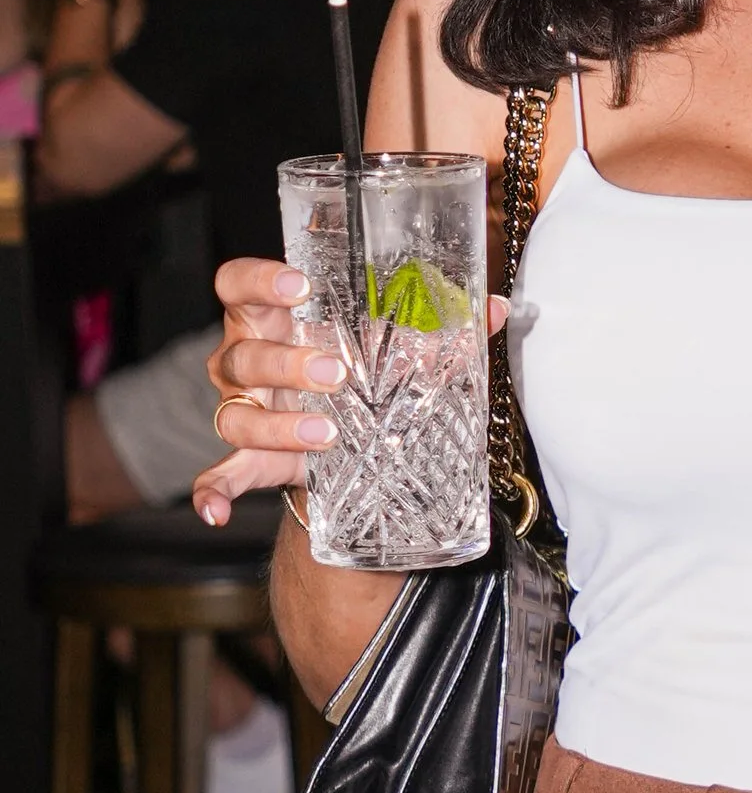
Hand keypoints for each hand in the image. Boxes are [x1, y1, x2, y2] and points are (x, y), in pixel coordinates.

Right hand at [191, 255, 504, 522]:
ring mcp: (244, 411)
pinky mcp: (251, 459)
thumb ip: (437, 327)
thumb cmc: (360, 370)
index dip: (259, 280)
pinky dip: (213, 492)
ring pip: (236, 415)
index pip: (238, 284)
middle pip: (242, 353)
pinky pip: (220, 474)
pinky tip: (214, 512)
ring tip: (329, 434)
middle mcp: (246, 360)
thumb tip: (497, 308)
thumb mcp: (391, 346)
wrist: (347, 433)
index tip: (301, 286)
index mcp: (272, 320)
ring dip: (278, 426)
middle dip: (286, 362)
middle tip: (337, 373)